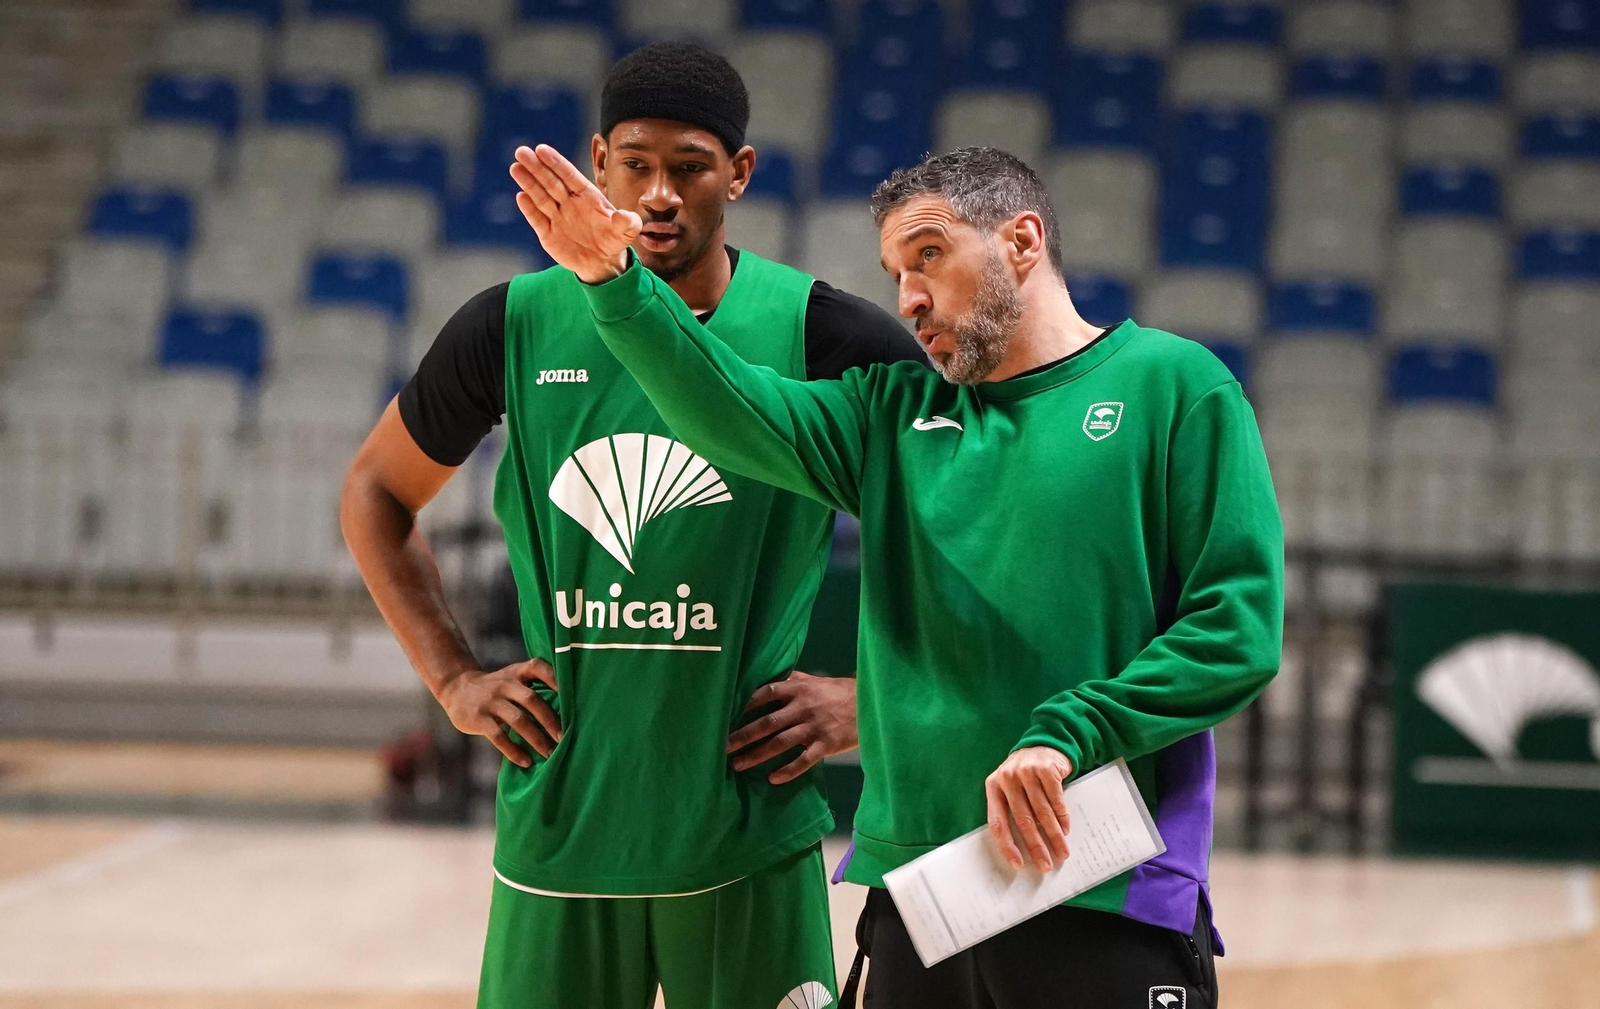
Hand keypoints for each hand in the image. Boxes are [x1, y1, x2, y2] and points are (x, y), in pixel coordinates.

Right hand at [437, 658, 561, 767]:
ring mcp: (491, 702)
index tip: (571, 694)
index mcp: (517, 673)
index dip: (553, 677)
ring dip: (536, 739)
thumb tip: (567, 711)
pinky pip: (498, 736)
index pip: (536, 667)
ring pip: (518, 720)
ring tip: (550, 754)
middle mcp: (505, 685)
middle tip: (565, 738)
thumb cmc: (497, 688)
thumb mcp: (512, 678)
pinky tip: (526, 761)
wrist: (457, 689)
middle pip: (532, 700)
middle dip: (550, 720)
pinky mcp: (479, 719)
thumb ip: (533, 687)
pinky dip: (513, 751)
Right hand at [510, 144, 639, 283]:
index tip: (541, 149)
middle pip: (551, 181)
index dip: (556, 163)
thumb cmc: (614, 240)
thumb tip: (624, 216)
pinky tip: (521, 196)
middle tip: (521, 152)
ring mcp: (557, 216)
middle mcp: (569, 202)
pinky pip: (537, 219)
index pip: (569, 176)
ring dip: (528, 183)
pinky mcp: (548, 233)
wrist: (602, 262)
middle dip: (536, 167)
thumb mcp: (627, 232)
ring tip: (516, 167)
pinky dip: (529, 209)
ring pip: (540, 197)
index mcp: (587, 196)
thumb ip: (628, 223)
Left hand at [727, 671, 858, 784]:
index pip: (765, 694)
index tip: (725, 714)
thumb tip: (764, 679)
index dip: (744, 704)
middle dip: (743, 736)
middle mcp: (803, 707)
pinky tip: (773, 779)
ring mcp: (815, 727)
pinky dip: (788, 770)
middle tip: (722, 747)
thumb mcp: (813, 681)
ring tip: (738, 764)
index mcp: (798, 689)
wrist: (870, 703)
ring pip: (780, 743)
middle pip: (767, 722)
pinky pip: (804, 760)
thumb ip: (790, 681)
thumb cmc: (837, 693)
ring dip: (757, 755)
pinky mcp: (826, 744)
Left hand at [985, 746, 1072, 872]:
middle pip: (1022, 820)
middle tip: (1045, 865)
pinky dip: (1062, 818)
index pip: (997, 822)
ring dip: (1054, 836)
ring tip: (1061, 852)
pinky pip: (1056, 800)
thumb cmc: (1025, 774)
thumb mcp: (1011, 787)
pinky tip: (1066, 830)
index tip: (1018, 864)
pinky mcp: (1046, 768)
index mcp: (993, 787)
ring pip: (1042, 812)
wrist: (1044, 743)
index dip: (1007, 846)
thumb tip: (1023, 849)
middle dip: (1036, 846)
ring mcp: (1026, 772)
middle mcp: (1008, 778)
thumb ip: (1012, 810)